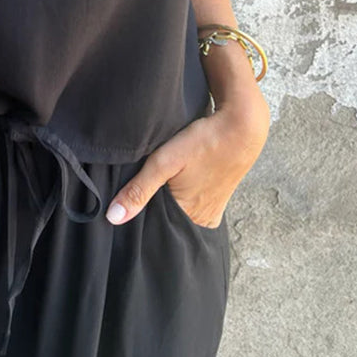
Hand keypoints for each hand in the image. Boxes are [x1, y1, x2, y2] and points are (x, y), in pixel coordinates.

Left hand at [105, 85, 270, 227]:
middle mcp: (205, 218)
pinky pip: (195, 204)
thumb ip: (139, 190)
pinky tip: (176, 186)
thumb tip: (114, 217)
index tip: (127, 218)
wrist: (243, 124)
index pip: (158, 231)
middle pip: (171, 223)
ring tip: (157, 190)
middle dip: (154, 215)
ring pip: (182, 213)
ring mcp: (214, 207)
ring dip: (168, 204)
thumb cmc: (204, 142)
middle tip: (138, 200)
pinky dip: (183, 199)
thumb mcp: (165, 162)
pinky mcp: (219, 194)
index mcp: (191, 217)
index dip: (142, 224)